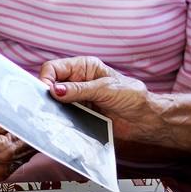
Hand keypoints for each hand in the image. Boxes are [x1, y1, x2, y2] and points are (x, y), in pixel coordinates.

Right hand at [40, 56, 159, 142]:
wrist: (145, 119)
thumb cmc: (132, 96)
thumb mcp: (105, 89)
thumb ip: (80, 90)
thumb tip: (55, 90)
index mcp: (84, 67)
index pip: (54, 68)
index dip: (46, 79)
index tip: (46, 93)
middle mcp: (78, 81)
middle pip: (51, 85)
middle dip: (46, 95)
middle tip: (45, 107)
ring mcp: (78, 99)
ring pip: (55, 102)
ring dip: (53, 109)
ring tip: (53, 117)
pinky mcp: (80, 115)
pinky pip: (63, 117)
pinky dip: (60, 120)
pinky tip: (61, 125)